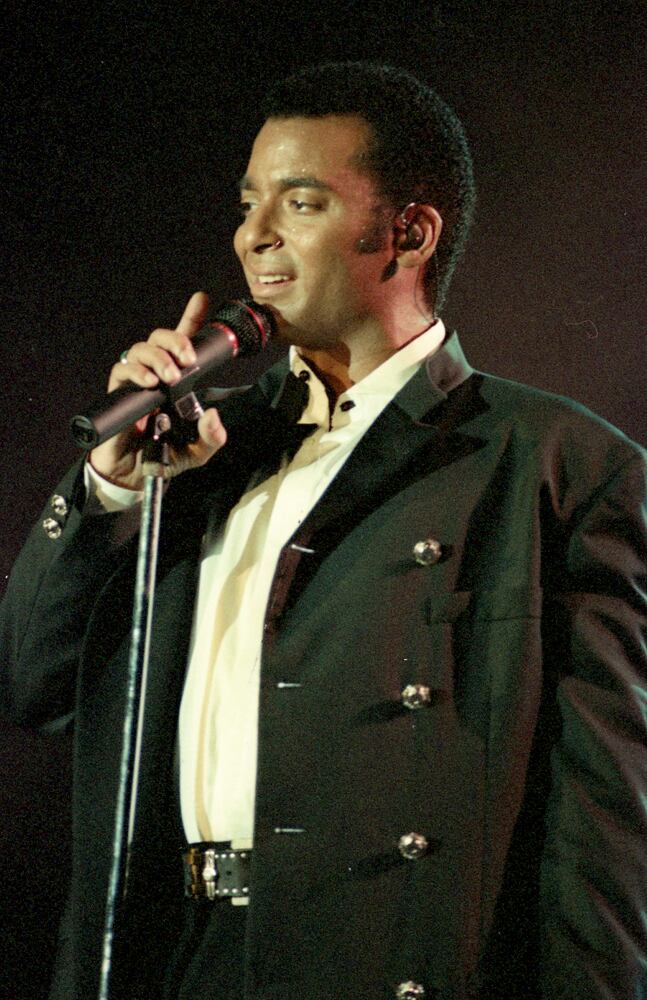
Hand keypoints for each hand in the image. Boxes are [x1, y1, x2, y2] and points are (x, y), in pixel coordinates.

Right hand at [90, 292, 227, 488]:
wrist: (132, 478)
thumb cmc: (162, 460)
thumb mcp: (197, 452)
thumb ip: (211, 437)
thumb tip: (214, 417)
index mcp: (176, 382)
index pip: (182, 345)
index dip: (191, 319)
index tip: (201, 299)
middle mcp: (155, 376)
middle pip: (159, 339)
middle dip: (175, 340)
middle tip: (188, 359)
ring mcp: (135, 383)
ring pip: (140, 350)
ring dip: (158, 358)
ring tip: (170, 377)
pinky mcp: (118, 394)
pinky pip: (122, 371)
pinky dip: (137, 373)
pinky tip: (151, 384)